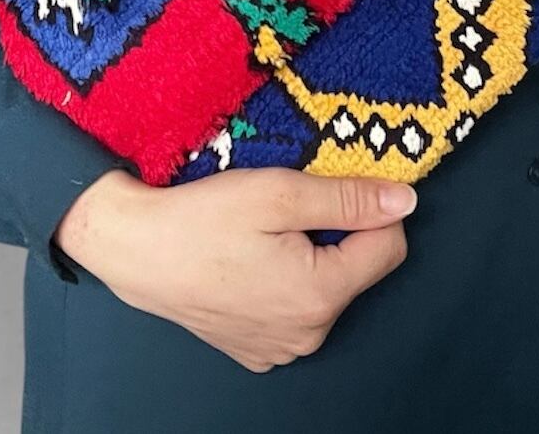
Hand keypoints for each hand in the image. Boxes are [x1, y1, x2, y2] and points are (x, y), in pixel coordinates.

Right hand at [55, 167, 414, 372]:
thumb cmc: (201, 219)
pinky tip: (247, 260)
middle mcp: (307, 334)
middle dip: (335, 234)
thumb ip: (348, 198)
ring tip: (261, 234)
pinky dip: (282, 282)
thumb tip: (406, 200)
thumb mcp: (279, 192)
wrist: (133, 248)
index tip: (335, 188)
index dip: (371, 209)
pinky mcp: (254, 349)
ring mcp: (279, 348)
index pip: (389, 247)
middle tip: (286, 209)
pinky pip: (292, 310)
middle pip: (355, 269)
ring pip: (324, 288)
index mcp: (320, 296)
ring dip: (309, 258)